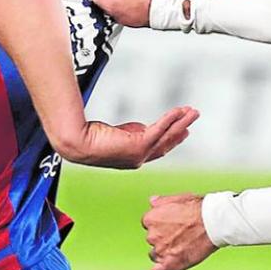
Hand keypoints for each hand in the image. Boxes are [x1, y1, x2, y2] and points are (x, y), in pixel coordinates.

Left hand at [62, 106, 198, 168]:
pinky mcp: (138, 145)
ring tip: (193, 112)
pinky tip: (179, 111)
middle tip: (193, 117)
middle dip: (181, 129)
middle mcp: (139, 158)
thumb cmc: (88, 136)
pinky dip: (171, 119)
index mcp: (133, 156)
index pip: (157, 147)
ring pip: (167, 136)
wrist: (77, 142)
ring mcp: (140, 154)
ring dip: (181, 122)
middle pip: (167, 142)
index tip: (182, 129)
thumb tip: (137, 127)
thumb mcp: (115, 133)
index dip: (171, 138)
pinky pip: (160, 129)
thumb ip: (129, 132)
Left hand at [142, 193, 218, 269]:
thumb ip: (161, 202)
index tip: (171, 226)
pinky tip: (166, 269)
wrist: (212, 222)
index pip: (148, 225)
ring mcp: (161, 251)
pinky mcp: (171, 264)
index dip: (160, 226)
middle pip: (152, 241)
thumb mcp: (177, 198)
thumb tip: (152, 202)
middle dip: (163, 239)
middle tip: (179, 236)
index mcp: (151, 219)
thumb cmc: (198, 209)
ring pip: (156, 255)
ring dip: (165, 253)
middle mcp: (152, 235)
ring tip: (181, 248)